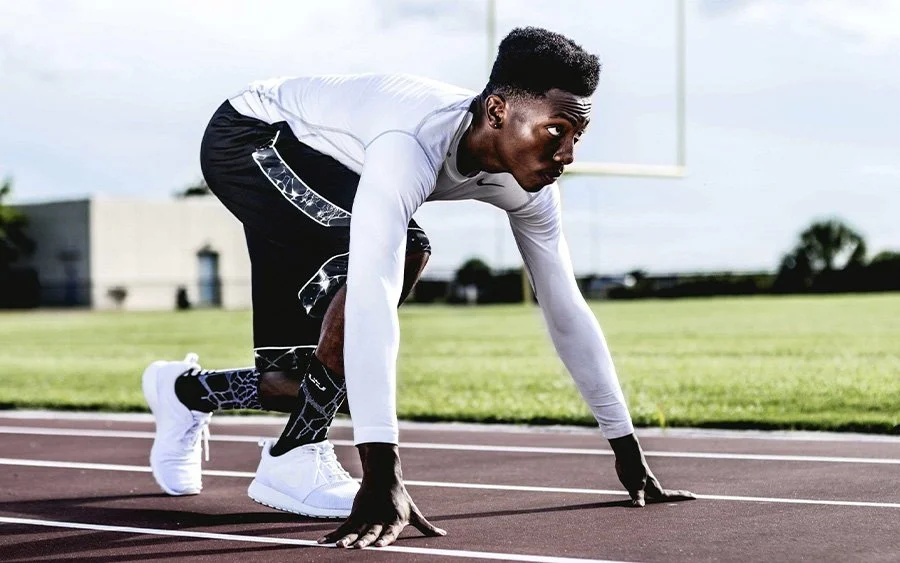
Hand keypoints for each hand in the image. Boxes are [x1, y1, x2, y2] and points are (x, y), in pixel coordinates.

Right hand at [319, 443, 445, 548]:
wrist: (384, 476)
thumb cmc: (401, 498)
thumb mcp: (414, 513)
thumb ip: (426, 527)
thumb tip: (443, 535)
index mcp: (395, 521)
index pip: (390, 532)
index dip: (385, 539)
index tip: (379, 546)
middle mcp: (380, 519)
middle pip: (371, 532)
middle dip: (364, 541)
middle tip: (356, 548)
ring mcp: (366, 516)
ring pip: (355, 530)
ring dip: (345, 539)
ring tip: (338, 547)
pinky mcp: (356, 513)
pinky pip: (343, 527)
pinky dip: (333, 535)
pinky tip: (322, 543)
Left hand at [608, 433, 695, 506]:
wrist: (627, 454)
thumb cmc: (632, 470)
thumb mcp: (634, 485)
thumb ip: (637, 496)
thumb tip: (639, 506)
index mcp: (655, 489)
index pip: (671, 495)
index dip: (682, 496)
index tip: (694, 496)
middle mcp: (652, 486)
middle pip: (667, 494)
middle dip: (678, 496)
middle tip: (689, 496)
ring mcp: (646, 483)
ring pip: (657, 492)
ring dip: (665, 495)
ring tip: (671, 498)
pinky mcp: (638, 481)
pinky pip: (647, 491)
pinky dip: (649, 494)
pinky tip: (646, 497)